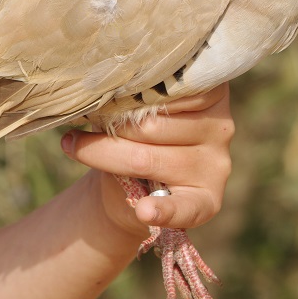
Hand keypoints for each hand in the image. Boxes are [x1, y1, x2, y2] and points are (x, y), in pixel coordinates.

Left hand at [60, 83, 234, 237]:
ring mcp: (217, 165)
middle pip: (151, 125)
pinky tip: (144, 210)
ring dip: (104, 155)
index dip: (130, 91)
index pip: (167, 87)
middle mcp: (221, 126)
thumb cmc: (137, 133)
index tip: (103, 91)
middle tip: (78, 127)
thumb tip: (105, 94)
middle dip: (110, 127)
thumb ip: (136, 97)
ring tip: (76, 146)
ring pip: (147, 159)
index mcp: (210, 91)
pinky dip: (162, 210)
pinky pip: (184, 207)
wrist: (135, 182)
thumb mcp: (141, 105)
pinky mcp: (209, 200)